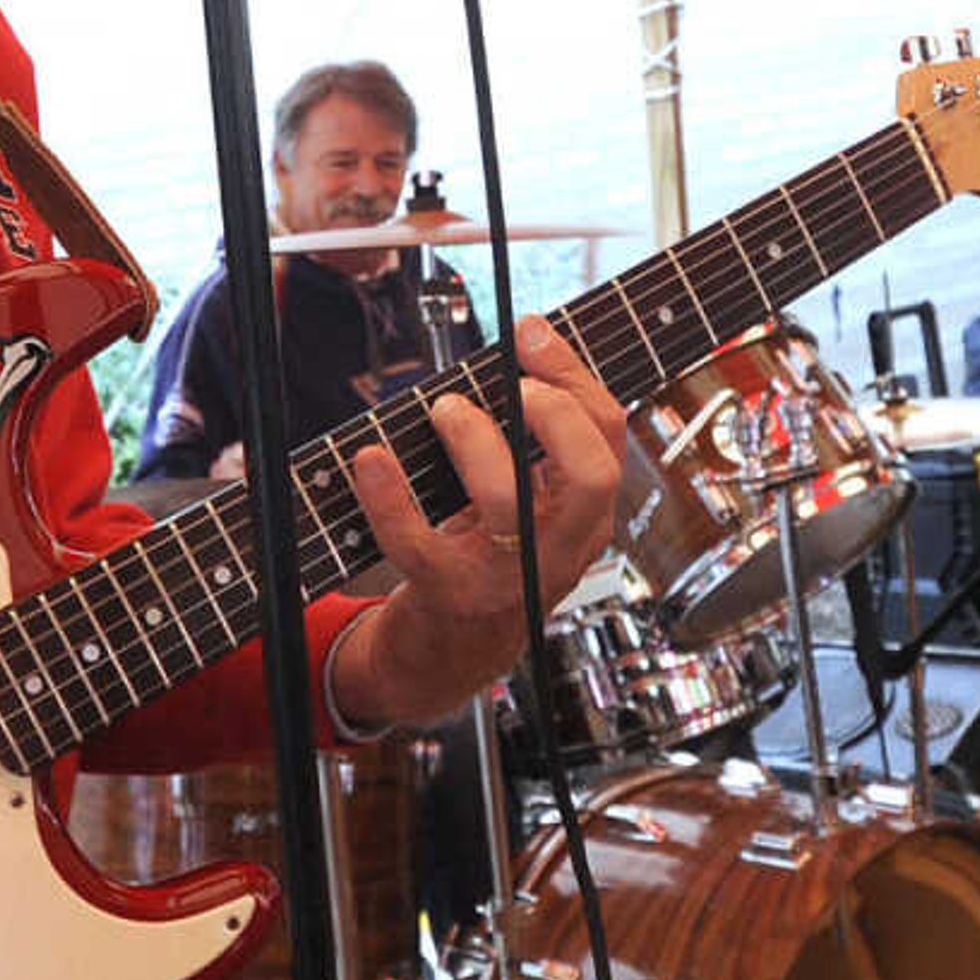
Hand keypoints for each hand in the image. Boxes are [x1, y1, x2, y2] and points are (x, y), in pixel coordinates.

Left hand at [329, 316, 625, 728]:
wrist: (457, 648)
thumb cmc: (491, 553)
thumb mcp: (533, 499)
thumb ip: (534, 438)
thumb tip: (519, 346)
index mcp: (587, 512)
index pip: (609, 435)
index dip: (574, 375)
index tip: (529, 331)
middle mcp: (561, 545)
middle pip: (592, 477)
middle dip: (554, 416)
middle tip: (514, 386)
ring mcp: (509, 574)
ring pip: (507, 503)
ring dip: (473, 441)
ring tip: (444, 411)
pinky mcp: (451, 593)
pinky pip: (419, 544)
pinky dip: (389, 497)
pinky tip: (370, 459)